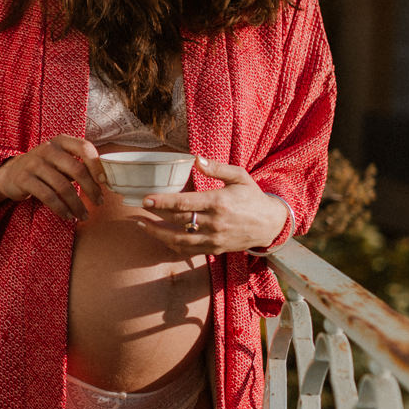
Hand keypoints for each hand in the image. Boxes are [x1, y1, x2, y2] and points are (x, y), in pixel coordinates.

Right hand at [0, 137, 104, 222]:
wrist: (11, 174)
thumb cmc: (45, 169)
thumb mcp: (61, 160)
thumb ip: (79, 165)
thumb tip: (105, 181)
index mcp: (61, 141)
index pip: (84, 147)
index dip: (97, 165)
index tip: (104, 182)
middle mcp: (48, 149)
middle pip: (76, 169)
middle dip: (91, 189)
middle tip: (98, 203)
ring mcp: (34, 163)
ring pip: (63, 187)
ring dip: (76, 204)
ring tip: (83, 215)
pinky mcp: (24, 179)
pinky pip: (48, 196)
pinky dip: (60, 208)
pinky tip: (67, 215)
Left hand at [131, 156, 289, 254]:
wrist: (270, 224)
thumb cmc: (252, 197)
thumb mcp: (239, 177)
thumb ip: (217, 168)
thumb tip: (196, 158)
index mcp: (218, 202)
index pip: (184, 203)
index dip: (162, 202)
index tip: (145, 199)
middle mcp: (214, 223)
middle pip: (177, 220)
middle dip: (154, 214)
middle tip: (138, 207)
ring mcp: (214, 239)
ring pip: (178, 239)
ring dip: (158, 233)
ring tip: (142, 225)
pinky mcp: (215, 249)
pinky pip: (188, 249)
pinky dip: (172, 244)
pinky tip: (161, 236)